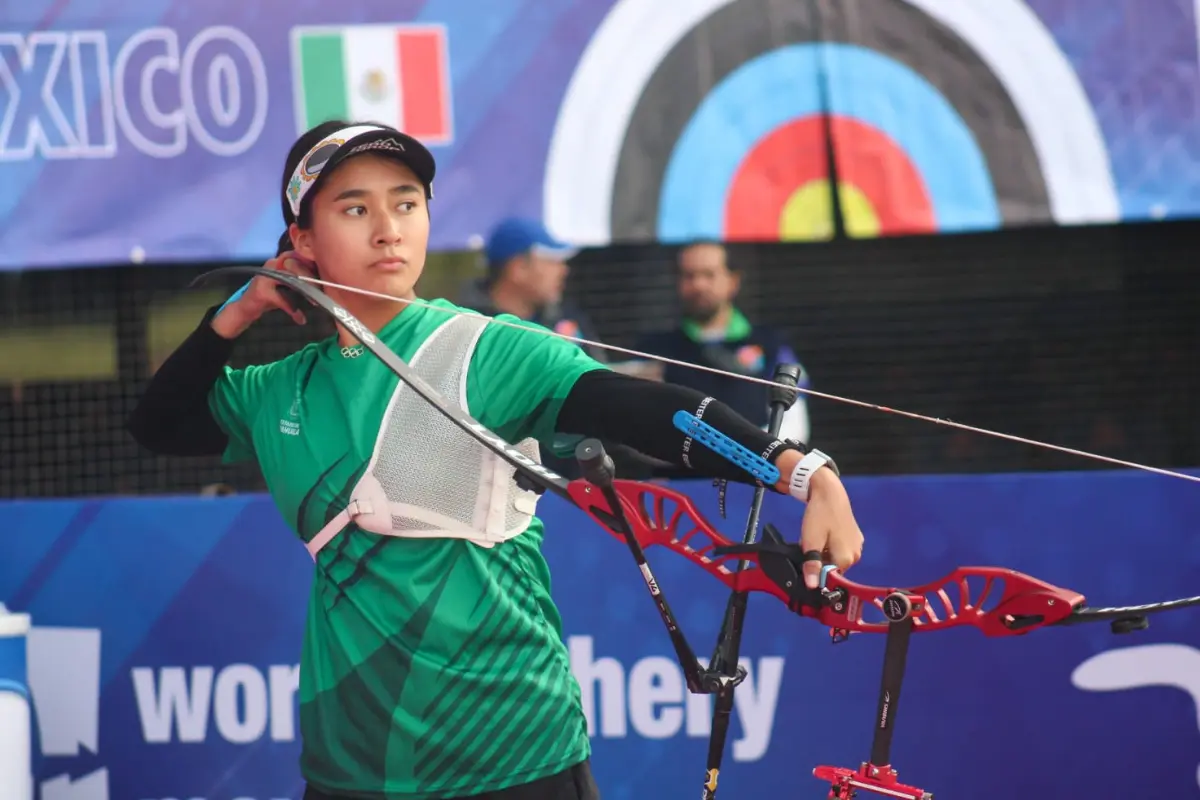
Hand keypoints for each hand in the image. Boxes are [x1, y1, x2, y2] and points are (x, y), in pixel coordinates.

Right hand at [212, 251, 315, 337]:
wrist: (246, 309)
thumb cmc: (270, 297)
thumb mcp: (288, 287)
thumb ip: (302, 281)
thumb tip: (324, 281)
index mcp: (280, 261)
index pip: (299, 255)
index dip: (312, 264)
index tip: (323, 274)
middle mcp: (272, 265)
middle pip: (296, 265)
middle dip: (311, 278)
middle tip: (321, 290)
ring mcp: (265, 276)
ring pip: (290, 278)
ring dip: (304, 291)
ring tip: (314, 302)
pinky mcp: (261, 290)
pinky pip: (281, 297)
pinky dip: (291, 308)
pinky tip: (299, 318)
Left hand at [798, 468, 863, 588]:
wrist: (828, 492)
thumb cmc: (820, 515)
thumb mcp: (811, 542)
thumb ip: (812, 565)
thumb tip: (812, 586)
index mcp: (846, 559)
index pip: (830, 578)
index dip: (816, 572)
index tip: (807, 561)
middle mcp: (855, 555)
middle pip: (833, 568)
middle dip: (819, 561)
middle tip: (810, 545)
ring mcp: (856, 545)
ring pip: (835, 558)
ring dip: (824, 553)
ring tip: (817, 537)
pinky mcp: (855, 537)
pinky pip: (840, 548)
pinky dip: (830, 545)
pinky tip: (824, 533)